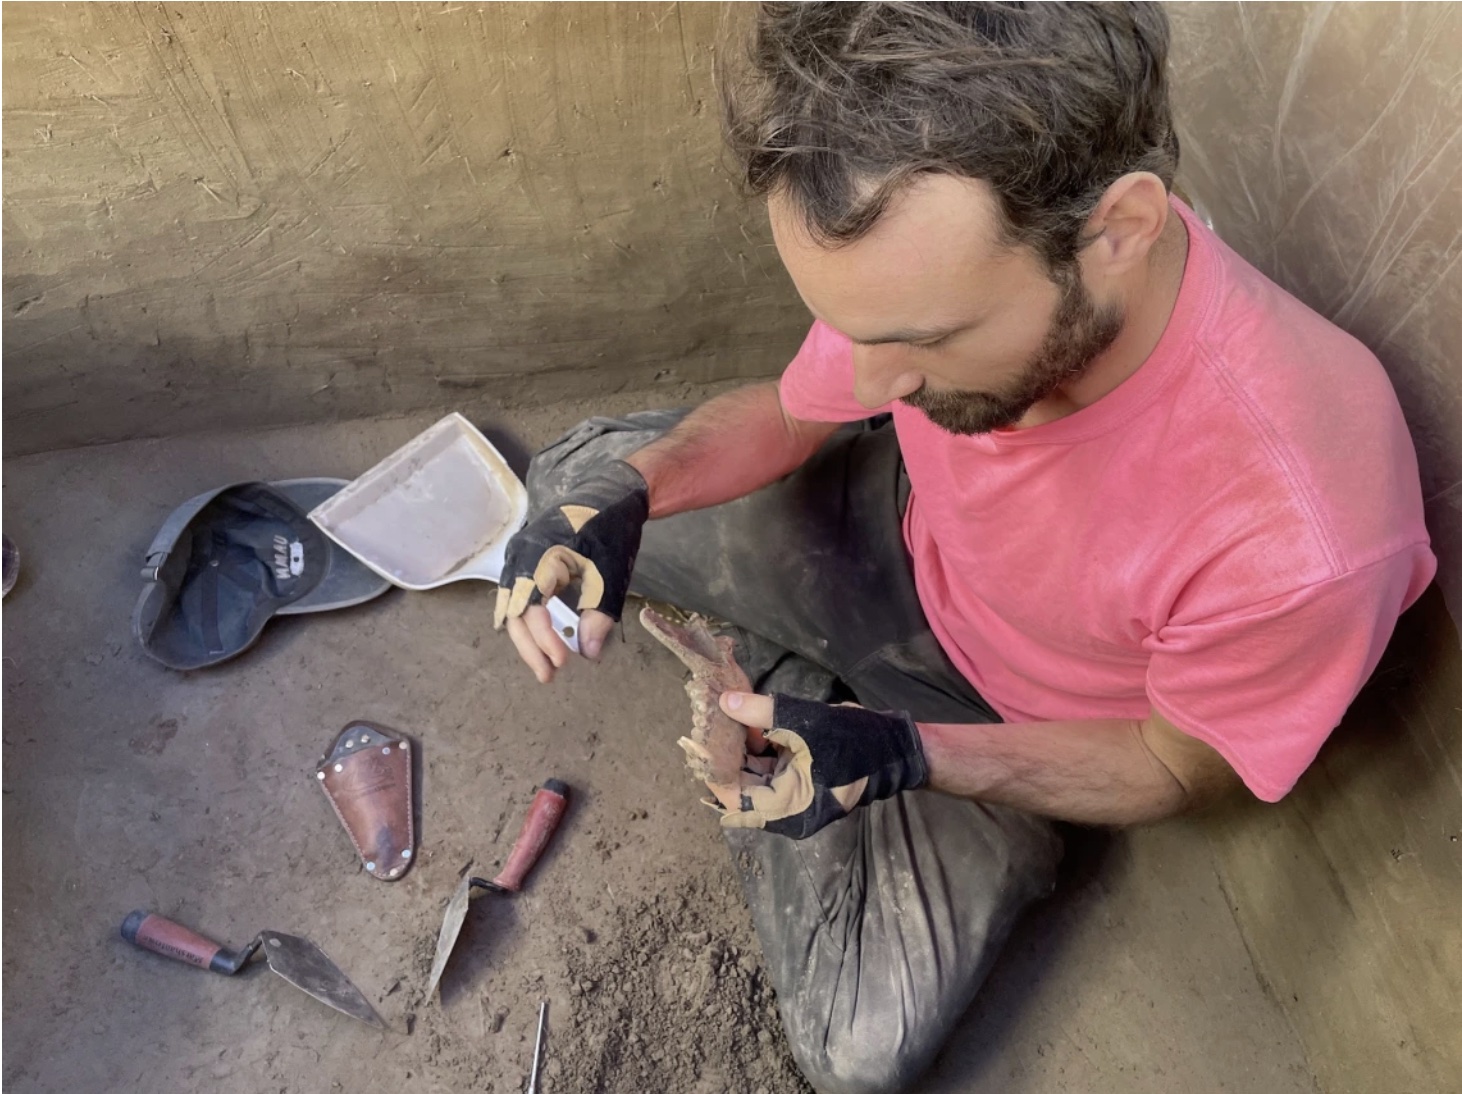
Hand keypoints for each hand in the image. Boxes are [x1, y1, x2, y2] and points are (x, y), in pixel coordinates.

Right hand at [494, 460, 649, 681]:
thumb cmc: (610, 532)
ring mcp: (520, 557)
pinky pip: (520, 595)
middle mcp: (520, 556)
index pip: (531, 610)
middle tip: (548, 676)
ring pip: (514, 605)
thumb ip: (599, 615)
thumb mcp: (609, 576)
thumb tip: (588, 653)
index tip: (564, 662)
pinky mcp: (527, 559)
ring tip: (545, 663)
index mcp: (538, 557)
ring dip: (528, 636)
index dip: (544, 641)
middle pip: (515, 612)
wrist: (610, 496)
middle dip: (531, 647)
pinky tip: (539, 638)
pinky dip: (530, 619)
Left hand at [713, 691, 928, 838]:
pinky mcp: (797, 777)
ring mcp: (791, 793)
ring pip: (751, 774)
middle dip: (724, 757)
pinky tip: (741, 720)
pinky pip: (767, 766)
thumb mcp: (805, 723)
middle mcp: (785, 809)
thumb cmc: (852, 742)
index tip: (701, 740)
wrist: (894, 745)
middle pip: (740, 788)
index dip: (715, 771)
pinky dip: (754, 746)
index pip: (735, 799)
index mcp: (787, 810)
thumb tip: (726, 702)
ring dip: (737, 749)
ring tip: (719, 718)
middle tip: (706, 724)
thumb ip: (762, 713)